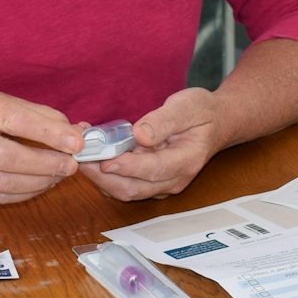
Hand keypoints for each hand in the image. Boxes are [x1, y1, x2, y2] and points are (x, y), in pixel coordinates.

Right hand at [0, 88, 81, 204]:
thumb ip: (36, 115)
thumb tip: (76, 131)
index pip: (16, 119)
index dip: (49, 132)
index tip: (76, 141)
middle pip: (7, 156)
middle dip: (45, 163)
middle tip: (71, 165)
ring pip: (1, 182)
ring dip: (37, 182)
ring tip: (58, 176)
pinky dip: (21, 194)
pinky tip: (37, 186)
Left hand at [79, 88, 229, 200]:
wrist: (217, 123)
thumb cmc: (203, 113)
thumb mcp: (187, 106)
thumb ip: (164, 120)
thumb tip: (140, 134)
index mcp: (186, 161)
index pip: (153, 169)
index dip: (127, 166)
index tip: (104, 159)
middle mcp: (173, 180)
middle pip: (133, 189)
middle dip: (103, 177)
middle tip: (81, 157)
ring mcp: (162, 184)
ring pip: (125, 191)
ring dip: (100, 178)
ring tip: (82, 155)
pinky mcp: (151, 182)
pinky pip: (125, 185)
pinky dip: (106, 176)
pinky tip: (94, 156)